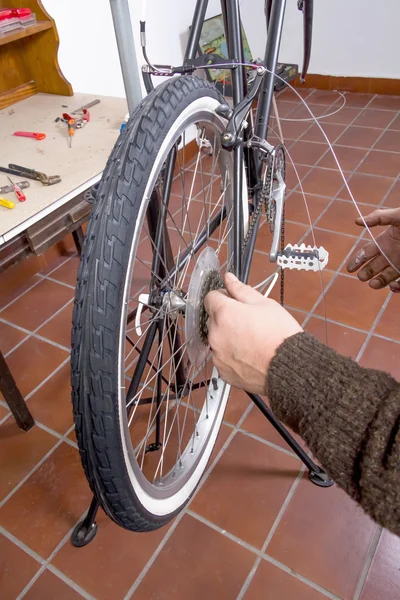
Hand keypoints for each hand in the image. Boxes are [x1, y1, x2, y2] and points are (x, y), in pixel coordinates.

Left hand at [204, 273, 302, 394]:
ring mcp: (217, 355)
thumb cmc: (280, 333)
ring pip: (217, 339)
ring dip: (227, 337)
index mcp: (224, 313)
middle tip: (247, 322)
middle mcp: (215, 334)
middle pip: (213, 319)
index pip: (210, 298)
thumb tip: (228, 278)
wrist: (289, 367)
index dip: (223, 296)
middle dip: (225, 317)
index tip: (234, 301)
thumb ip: (241, 290)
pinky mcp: (222, 371)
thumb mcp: (265, 304)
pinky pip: (222, 358)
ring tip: (250, 341)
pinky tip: (248, 356)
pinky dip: (231, 356)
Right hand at [346, 207, 399, 292]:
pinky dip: (397, 286)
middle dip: (366, 273)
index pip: (366, 253)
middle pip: (374, 267)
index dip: (357, 260)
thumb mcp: (397, 216)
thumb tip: (356, 221)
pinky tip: (393, 285)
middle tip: (361, 277)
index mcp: (385, 241)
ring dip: (378, 282)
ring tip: (373, 283)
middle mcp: (391, 254)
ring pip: (386, 276)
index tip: (349, 269)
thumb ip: (378, 217)